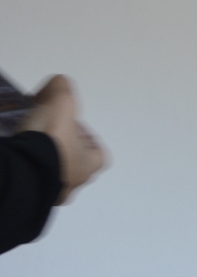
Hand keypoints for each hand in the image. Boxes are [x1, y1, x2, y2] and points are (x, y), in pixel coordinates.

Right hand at [20, 76, 108, 201]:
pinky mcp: (32, 194)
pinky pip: (34, 178)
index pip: (98, 153)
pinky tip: (18, 154)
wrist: (22, 170)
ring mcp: (53, 192)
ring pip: (54, 172)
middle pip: (75, 163)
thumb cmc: (51, 140)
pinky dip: (29, 165)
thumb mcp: (60, 105)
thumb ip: (62, 90)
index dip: (87, 137)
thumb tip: (59, 82)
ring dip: (45, 157)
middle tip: (47, 131)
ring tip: (29, 140)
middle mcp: (75, 182)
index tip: (72, 125)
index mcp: (90, 165)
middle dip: (63, 146)